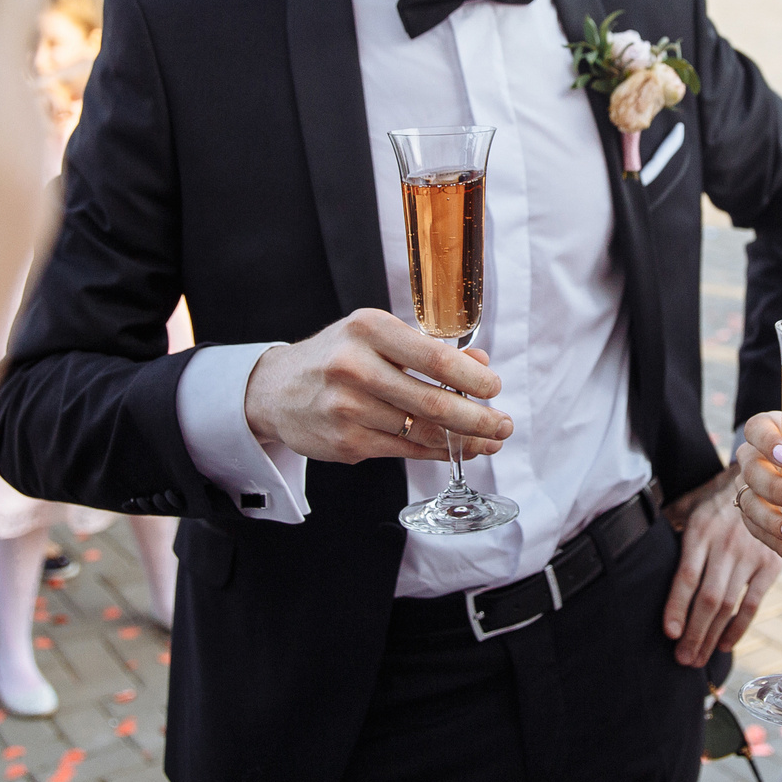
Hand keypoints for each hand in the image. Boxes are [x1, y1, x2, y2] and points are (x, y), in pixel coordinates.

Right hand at [241, 308, 511, 464]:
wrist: (276, 390)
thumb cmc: (337, 357)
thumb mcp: (376, 337)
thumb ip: (426, 348)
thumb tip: (479, 366)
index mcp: (368, 329)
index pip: (434, 357)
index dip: (472, 378)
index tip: (495, 388)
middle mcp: (354, 367)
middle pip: (432, 401)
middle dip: (478, 418)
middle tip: (504, 424)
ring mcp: (347, 408)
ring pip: (422, 431)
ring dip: (464, 440)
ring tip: (490, 440)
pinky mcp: (346, 442)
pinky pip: (405, 450)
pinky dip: (437, 452)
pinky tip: (457, 450)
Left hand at [661, 468, 781, 666]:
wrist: (762, 481)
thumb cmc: (713, 498)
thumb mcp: (686, 504)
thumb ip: (665, 526)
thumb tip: (634, 545)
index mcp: (700, 530)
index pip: (686, 575)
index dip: (677, 606)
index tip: (668, 633)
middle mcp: (726, 544)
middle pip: (709, 598)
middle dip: (694, 633)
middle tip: (681, 659)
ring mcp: (750, 555)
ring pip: (729, 605)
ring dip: (712, 637)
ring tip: (697, 659)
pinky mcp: (770, 564)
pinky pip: (754, 603)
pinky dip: (739, 628)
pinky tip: (723, 646)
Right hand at [732, 411, 781, 564]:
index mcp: (774, 430)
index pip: (757, 429)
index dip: (767, 441)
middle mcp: (755, 458)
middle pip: (751, 468)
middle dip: (774, 488)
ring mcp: (750, 489)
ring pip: (749, 503)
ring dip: (772, 521)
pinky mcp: (753, 517)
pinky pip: (756, 530)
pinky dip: (775, 543)